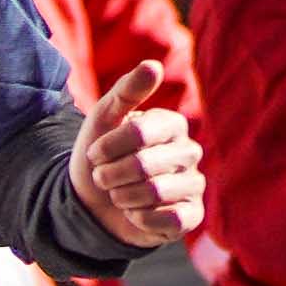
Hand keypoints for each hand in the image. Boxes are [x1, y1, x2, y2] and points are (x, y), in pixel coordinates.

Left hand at [71, 89, 202, 251]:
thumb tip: (153, 65)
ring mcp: (194, 184)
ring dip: (122, 197)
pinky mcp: (192, 215)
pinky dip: (139, 219)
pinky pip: (168, 219)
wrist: (92, 203)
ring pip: (154, 193)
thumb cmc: (101, 156)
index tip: (95, 154)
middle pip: (143, 166)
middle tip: (104, 178)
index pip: (138, 132)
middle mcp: (189, 152)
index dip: (107, 147)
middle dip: (110, 176)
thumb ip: (126, 92)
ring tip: (119, 194)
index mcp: (171, 124)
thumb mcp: (103, 120)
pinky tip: (136, 214)